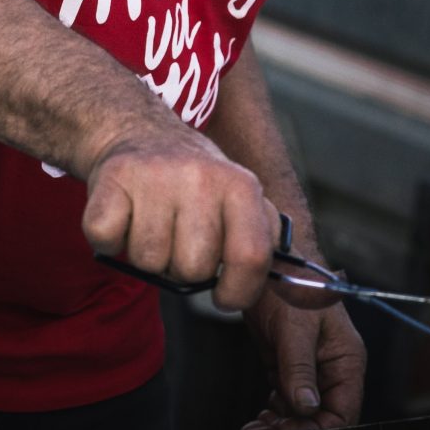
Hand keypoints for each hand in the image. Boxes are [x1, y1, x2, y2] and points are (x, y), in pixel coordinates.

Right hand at [83, 126, 281, 309]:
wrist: (138, 131)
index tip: (223, 294)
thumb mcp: (243, 200)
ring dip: (146, 255)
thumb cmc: (197, 183)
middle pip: (193, 267)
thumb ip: (271, 245)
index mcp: (241, 186)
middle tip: (178, 238)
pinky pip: (107, 240)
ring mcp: (154, 177)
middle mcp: (201, 177)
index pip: (252, 258)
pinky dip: (108, 241)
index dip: (237, 291)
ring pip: (149, 261)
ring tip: (151, 222)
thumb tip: (322, 298)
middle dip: (183, 268)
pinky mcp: (111, 179)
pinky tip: (122, 217)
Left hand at [240, 287, 365, 429]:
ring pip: (300, 418)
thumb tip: (306, 408)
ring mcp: (310, 371)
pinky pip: (285, 406)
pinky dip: (272, 418)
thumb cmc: (292, 280)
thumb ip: (300, 369)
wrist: (269, 258)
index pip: (342, 414)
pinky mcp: (288, 368)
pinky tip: (256, 421)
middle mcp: (332, 370)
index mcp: (346, 361)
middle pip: (319, 422)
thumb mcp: (295, 327)